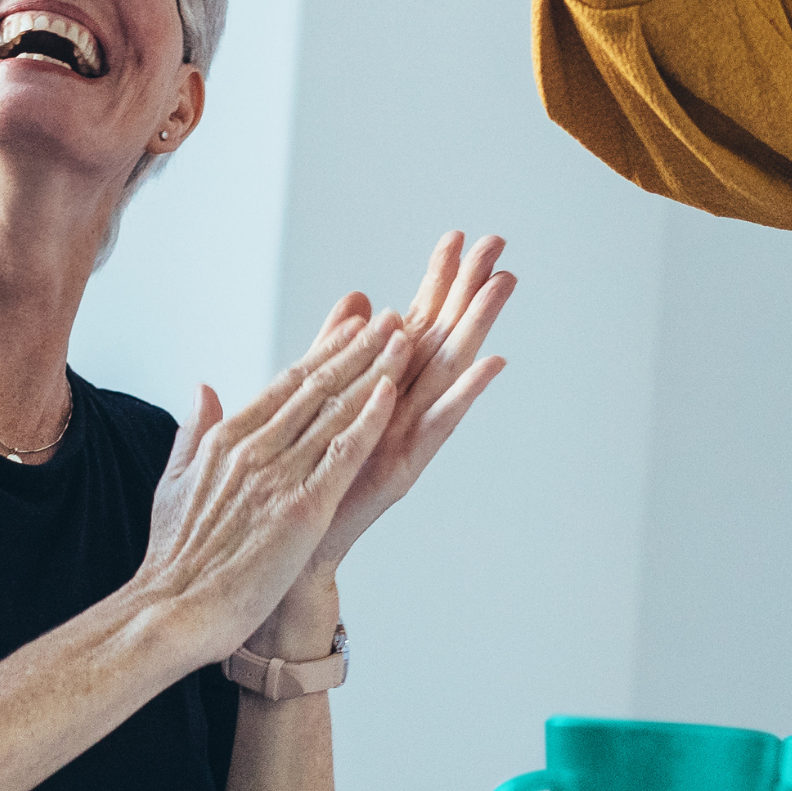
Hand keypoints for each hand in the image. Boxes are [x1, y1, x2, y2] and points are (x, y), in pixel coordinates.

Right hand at [137, 321, 404, 665]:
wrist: (170, 610)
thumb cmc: (173, 559)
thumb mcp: (174, 481)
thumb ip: (194, 431)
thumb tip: (204, 388)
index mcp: (226, 439)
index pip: (285, 383)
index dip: (324, 351)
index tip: (352, 326)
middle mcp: (254, 447)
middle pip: (316, 386)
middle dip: (357, 348)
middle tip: (389, 317)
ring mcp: (279, 476)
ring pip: (335, 410)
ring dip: (373, 371)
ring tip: (402, 339)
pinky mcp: (302, 508)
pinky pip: (343, 454)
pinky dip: (368, 419)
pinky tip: (391, 393)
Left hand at [288, 232, 514, 608]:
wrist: (288, 554)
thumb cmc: (302, 485)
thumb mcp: (317, 399)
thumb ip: (336, 348)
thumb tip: (357, 298)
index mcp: (380, 388)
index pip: (415, 322)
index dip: (436, 280)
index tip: (457, 236)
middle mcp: (402, 408)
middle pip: (443, 336)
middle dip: (469, 289)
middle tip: (496, 241)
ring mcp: (407, 436)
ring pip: (449, 370)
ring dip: (478, 325)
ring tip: (503, 283)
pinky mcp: (404, 467)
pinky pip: (439, 424)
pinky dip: (467, 393)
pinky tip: (493, 362)